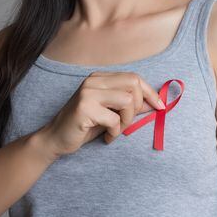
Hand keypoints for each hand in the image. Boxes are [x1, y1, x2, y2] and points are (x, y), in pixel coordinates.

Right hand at [38, 71, 165, 157]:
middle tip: (126, 123)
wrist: (56, 138)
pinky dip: (115, 133)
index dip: (151, 92)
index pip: (134, 78)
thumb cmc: (85, 126)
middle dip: (137, 108)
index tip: (160, 107)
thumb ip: (131, 106)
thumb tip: (154, 104)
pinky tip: (106, 137)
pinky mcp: (84, 108)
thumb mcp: (111, 114)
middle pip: (133, 85)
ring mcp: (88, 92)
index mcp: (100, 78)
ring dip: (126, 121)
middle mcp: (93, 81)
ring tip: (116, 131)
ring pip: (127, 101)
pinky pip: (114, 119)